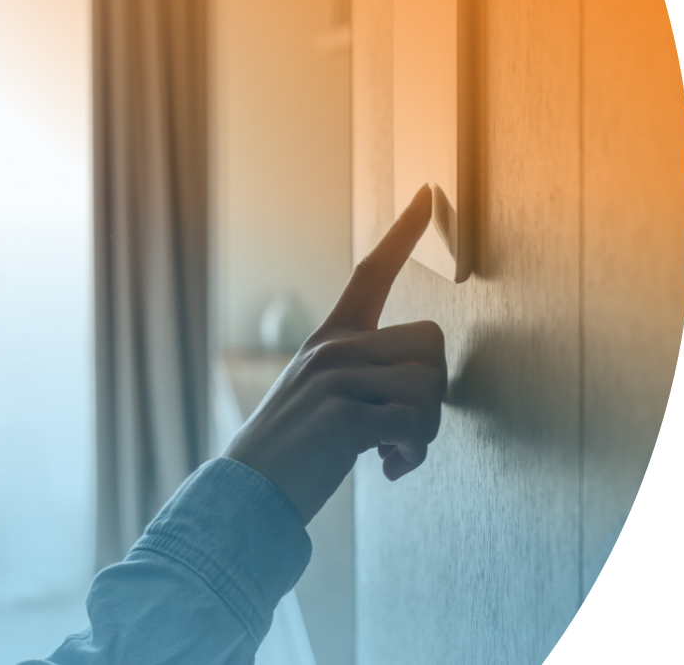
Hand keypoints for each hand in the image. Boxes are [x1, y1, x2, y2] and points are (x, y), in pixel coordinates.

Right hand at [223, 185, 446, 524]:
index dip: (404, 233)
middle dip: (435, 392)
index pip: (371, 272)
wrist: (249, 490)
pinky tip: (386, 468)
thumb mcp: (323, 393)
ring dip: (425, 431)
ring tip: (392, 451)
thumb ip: (365, 374)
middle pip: (430, 342)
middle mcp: (334, 347)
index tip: (428, 193)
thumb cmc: (295, 447)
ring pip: (428, 385)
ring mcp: (336, 378)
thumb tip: (422, 389)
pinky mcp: (343, 415)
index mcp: (331, 337)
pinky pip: (415, 424)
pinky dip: (411, 455)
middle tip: (405, 429)